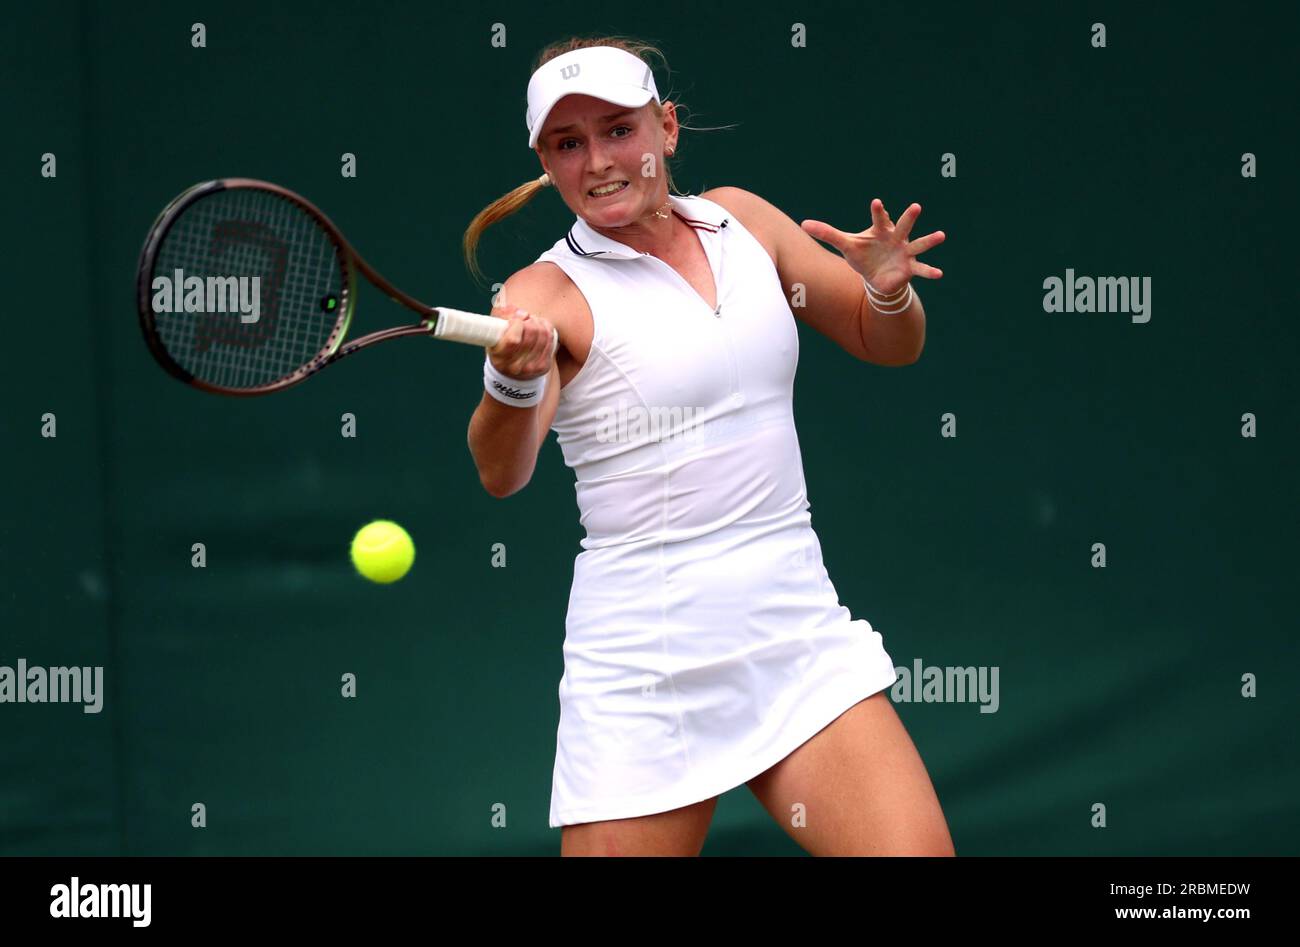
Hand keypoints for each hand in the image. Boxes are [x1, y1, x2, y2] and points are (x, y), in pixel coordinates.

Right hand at [487, 304, 556, 380]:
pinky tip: (541, 328)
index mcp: (500, 358)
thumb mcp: (494, 333)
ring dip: (539, 323)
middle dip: (530, 320)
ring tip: (533, 323)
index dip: (517, 323)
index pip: (513, 339)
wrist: (512, 373)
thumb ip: (503, 316)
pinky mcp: (543, 366)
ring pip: (543, 334)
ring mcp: (531, 367)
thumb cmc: (502, 348)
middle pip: (532, 333)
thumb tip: (523, 314)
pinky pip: (550, 340)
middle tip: (526, 319)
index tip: (515, 321)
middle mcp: (515, 366)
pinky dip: (547, 329)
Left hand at [801, 199, 944, 295]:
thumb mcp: (845, 245)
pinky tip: (940, 273)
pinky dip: (930, 271)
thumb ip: (827, 233)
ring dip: (929, 240)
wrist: (876, 276)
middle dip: (909, 218)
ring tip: (941, 235)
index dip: (879, 212)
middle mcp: (896, 238)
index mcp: (881, 230)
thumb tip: (804, 224)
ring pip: (919, 244)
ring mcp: (905, 252)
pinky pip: (922, 268)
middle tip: (916, 206)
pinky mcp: (910, 268)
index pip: (880, 219)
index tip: (877, 203)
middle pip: (903, 226)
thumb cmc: (863, 255)